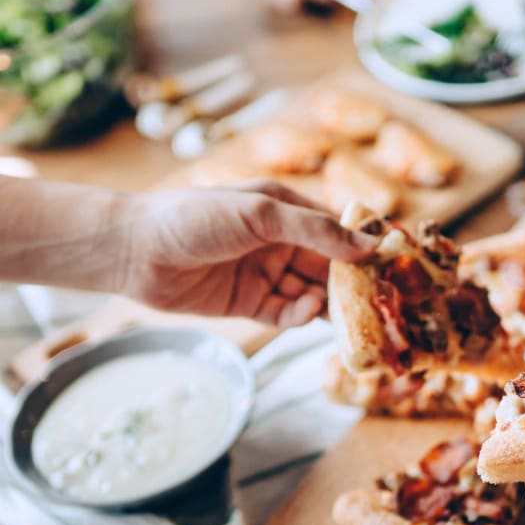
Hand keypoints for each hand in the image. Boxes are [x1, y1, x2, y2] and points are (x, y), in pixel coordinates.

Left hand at [119, 180, 374, 326]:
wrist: (134, 250)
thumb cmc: (194, 217)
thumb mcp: (260, 213)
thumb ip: (316, 231)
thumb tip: (367, 246)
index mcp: (284, 209)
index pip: (336, 229)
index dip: (362, 246)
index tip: (390, 264)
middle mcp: (279, 242)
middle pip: (328, 266)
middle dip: (350, 282)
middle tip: (375, 300)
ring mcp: (265, 273)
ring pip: (311, 293)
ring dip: (327, 302)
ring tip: (339, 311)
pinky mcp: (249, 304)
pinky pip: (286, 313)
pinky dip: (300, 315)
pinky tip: (305, 313)